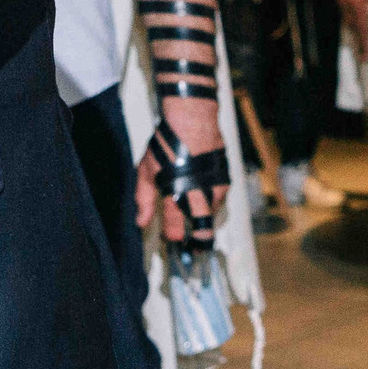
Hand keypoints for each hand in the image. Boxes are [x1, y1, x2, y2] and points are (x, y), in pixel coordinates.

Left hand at [134, 98, 229, 244]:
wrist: (193, 120)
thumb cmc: (166, 143)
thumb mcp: (146, 170)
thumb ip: (144, 198)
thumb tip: (141, 222)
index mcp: (176, 195)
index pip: (176, 228)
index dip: (173, 238)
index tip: (171, 241)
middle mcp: (198, 196)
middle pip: (204, 231)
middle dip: (199, 242)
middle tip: (194, 248)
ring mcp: (215, 188)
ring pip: (213, 214)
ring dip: (205, 217)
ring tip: (196, 214)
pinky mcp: (225, 179)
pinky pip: (220, 197)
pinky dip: (211, 199)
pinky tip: (203, 192)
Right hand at [335, 0, 367, 57]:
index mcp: (357, 2)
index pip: (362, 28)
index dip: (365, 44)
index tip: (365, 58)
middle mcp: (344, 0)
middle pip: (350, 23)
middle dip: (357, 36)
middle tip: (361, 51)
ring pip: (345, 13)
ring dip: (354, 20)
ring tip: (361, 27)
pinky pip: (342, 2)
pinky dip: (350, 6)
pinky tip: (357, 2)